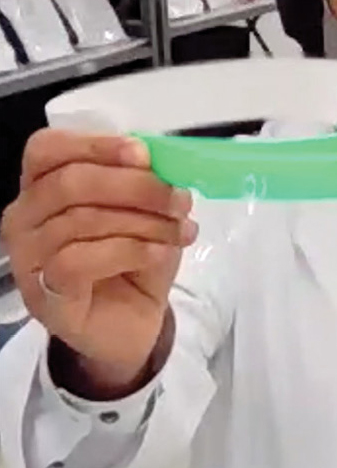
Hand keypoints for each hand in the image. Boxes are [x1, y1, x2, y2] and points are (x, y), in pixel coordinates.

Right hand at [0, 130, 197, 396]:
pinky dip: (131, 251)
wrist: (131, 322)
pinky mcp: (43, 293)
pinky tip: (160, 253)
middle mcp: (24, 217)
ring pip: (82, 220)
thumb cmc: (133, 258)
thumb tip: (162, 160)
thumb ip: (144, 181)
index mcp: (42, 185)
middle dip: (135, 186)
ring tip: (181, 230)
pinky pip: (80, 260)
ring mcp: (28, 257)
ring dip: (144, 221)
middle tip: (179, 199)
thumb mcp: (146, 211)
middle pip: (71, 182)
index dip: (96, 145)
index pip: (48, 149)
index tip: (143, 154)